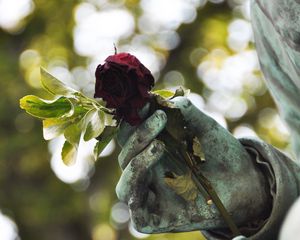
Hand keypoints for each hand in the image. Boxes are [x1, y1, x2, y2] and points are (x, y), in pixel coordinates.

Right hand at [115, 97, 269, 233]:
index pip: (130, 135)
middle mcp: (148, 172)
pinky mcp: (157, 219)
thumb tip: (169, 99)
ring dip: (136, 162)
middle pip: (126, 156)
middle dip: (138, 135)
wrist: (245, 183)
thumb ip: (187, 114)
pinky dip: (136, 192)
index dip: (133, 119)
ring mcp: (151, 196)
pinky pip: (137, 212)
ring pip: (125, 184)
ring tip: (158, 146)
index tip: (145, 102)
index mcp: (152, 150)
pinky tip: (150, 173)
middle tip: (160, 118)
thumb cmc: (222, 154)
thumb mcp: (205, 129)